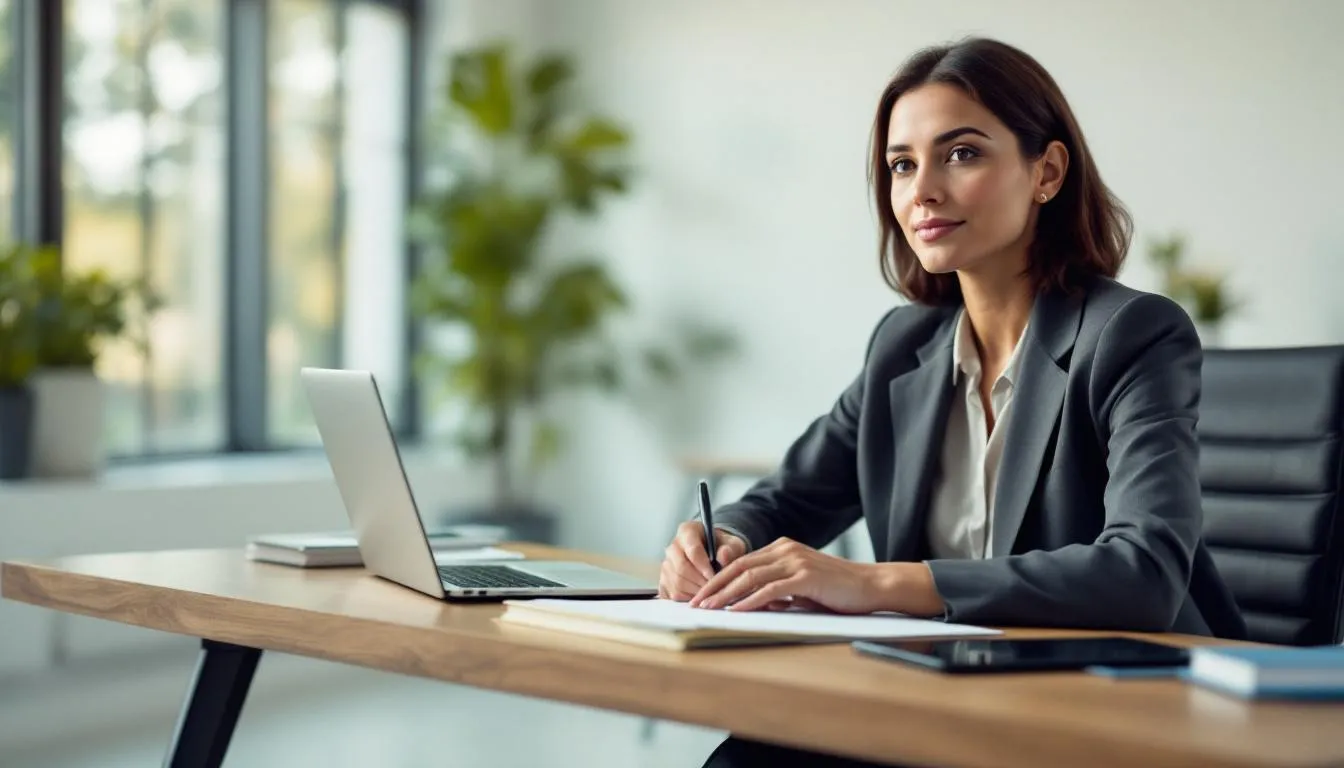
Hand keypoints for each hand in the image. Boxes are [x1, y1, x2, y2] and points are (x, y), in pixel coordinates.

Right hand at [659, 522, 747, 600]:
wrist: (715, 554)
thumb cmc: (723, 547)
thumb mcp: (732, 544)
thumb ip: (730, 549)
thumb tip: (723, 555)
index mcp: (688, 531)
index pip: (693, 550)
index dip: (704, 566)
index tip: (715, 577)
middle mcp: (673, 547)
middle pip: (682, 568)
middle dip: (700, 581)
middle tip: (714, 590)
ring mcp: (667, 564)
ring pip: (677, 582)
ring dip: (694, 592)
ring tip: (709, 594)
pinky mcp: (664, 580)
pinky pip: (672, 593)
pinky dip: (687, 598)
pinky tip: (699, 597)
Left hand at [689, 537, 894, 614]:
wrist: (870, 586)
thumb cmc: (837, 591)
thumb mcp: (801, 587)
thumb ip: (777, 589)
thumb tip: (749, 603)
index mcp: (782, 549)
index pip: (740, 562)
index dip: (717, 578)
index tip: (702, 595)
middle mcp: (785, 550)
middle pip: (739, 567)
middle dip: (714, 586)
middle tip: (696, 603)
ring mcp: (795, 561)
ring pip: (750, 577)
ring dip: (726, 594)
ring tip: (709, 608)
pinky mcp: (805, 577)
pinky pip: (770, 589)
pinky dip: (750, 600)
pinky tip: (737, 611)